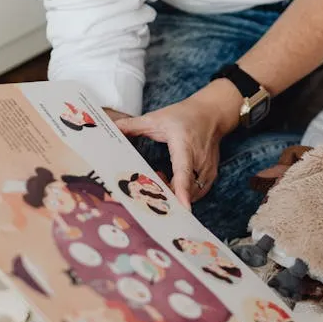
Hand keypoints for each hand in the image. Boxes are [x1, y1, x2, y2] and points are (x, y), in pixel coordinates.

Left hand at [113, 86, 236, 208]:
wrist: (212, 114)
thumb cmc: (184, 116)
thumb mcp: (156, 118)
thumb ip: (132, 125)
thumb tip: (110, 127)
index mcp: (184, 146)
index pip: (183, 172)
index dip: (182, 191)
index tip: (182, 207)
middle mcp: (199, 160)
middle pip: (185, 190)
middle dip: (167, 194)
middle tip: (151, 181)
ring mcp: (208, 170)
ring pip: (191, 195)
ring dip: (175, 193)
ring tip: (161, 178)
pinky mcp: (211, 176)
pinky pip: (197, 193)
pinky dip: (184, 192)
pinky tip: (173, 181)